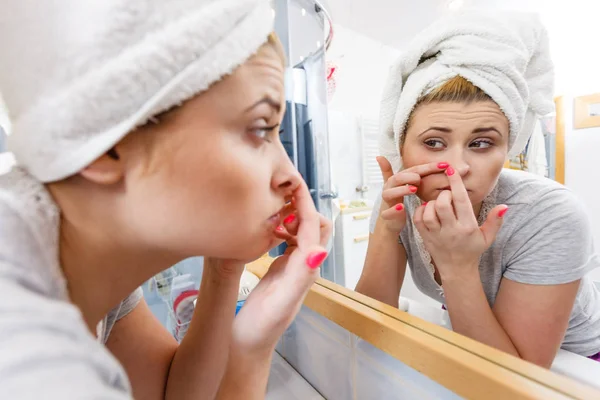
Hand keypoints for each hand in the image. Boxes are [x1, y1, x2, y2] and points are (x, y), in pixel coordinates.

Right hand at [231, 180, 331, 356]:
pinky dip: (281, 227)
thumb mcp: (281, 302)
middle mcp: (305, 266)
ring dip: (292, 215)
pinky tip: (266, 228)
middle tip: (281, 194)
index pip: (314, 227)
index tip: (292, 184)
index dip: (305, 204)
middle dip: (302, 206)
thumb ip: (301, 277)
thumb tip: (320, 251)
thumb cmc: (261, 328)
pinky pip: (288, 240)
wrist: (247, 346)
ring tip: (273, 207)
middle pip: (316, 225)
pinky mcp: (281, 268)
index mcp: (308, 270)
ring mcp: (294, 267)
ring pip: (302, 230)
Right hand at [376, 157, 447, 233]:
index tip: (443, 165)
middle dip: (409, 177)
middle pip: (397, 178)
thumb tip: (388, 155)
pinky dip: (393, 210)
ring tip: (414, 189)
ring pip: (389, 193)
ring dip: (402, 190)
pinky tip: (401, 208)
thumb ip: (408, 172)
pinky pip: (387, 212)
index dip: (427, 167)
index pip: (412, 171)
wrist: (389, 221)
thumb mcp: (401, 185)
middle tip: (420, 178)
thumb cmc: (398, 200)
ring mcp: (387, 202)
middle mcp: (389, 188)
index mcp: (396, 180)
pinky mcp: (386, 215)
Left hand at [413, 166, 507, 279]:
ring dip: (431, 203)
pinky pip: (418, 220)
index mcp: (468, 227)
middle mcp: (451, 230)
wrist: (457, 270)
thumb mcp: (488, 237)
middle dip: (443, 194)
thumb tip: (505, 206)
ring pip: (429, 212)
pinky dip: (420, 211)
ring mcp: (436, 235)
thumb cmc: (473, 250)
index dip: (456, 183)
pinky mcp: (425, 238)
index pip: (461, 201)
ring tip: (438, 204)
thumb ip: (495, 221)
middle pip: (442, 204)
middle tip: (447, 195)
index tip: (451, 170)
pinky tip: (427, 210)